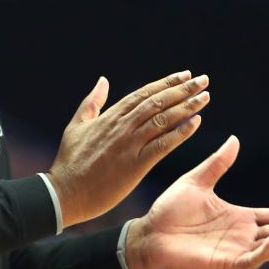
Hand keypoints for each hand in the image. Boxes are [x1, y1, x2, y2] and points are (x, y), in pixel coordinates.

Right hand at [46, 71, 210, 227]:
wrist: (64, 192)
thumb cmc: (70, 161)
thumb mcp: (77, 125)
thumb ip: (92, 102)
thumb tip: (103, 80)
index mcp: (110, 117)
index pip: (143, 94)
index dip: (166, 83)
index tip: (185, 75)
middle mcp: (122, 126)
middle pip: (157, 102)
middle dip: (182, 90)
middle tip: (203, 81)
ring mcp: (128, 145)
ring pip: (162, 120)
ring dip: (186, 107)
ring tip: (204, 98)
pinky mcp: (134, 165)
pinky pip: (162, 145)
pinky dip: (179, 133)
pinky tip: (195, 123)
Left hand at [125, 136, 268, 268]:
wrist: (148, 232)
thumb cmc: (169, 209)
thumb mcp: (197, 181)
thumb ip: (217, 163)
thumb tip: (234, 139)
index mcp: (238, 216)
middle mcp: (241, 235)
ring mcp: (235, 250)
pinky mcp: (224, 262)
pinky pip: (252, 259)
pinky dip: (266, 251)